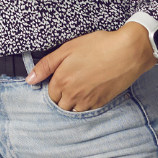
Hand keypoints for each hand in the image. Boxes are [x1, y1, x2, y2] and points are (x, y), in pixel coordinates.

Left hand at [27, 24, 157, 111]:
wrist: (127, 52)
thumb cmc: (98, 46)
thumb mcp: (67, 49)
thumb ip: (46, 65)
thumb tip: (29, 80)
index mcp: (61, 81)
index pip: (50, 94)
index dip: (55, 84)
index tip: (63, 76)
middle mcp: (72, 95)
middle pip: (60, 105)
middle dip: (62, 96)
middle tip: (73, 80)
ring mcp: (87, 101)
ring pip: (73, 110)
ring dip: (73, 102)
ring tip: (82, 86)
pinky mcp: (101, 103)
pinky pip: (88, 111)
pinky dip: (86, 104)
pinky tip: (92, 90)